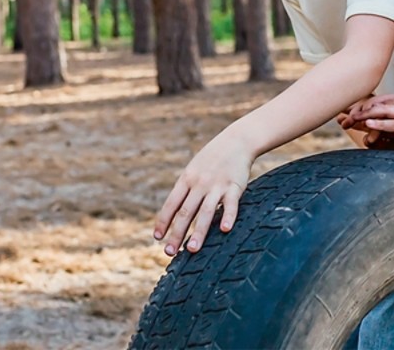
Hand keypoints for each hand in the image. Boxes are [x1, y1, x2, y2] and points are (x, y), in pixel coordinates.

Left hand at [153, 132, 252, 255]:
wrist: (236, 141)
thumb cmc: (212, 159)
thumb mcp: (194, 170)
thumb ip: (185, 190)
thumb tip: (174, 213)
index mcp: (186, 179)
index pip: (171, 204)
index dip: (163, 221)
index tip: (157, 238)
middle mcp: (199, 184)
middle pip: (185, 212)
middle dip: (177, 233)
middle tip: (169, 252)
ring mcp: (217, 185)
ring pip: (206, 212)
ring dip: (199, 232)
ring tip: (192, 249)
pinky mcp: (234, 186)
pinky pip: (231, 204)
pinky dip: (228, 216)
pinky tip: (224, 229)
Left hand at [349, 85, 393, 155]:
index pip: (386, 101)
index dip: (370, 105)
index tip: (355, 109)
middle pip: (382, 105)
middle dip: (363, 109)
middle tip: (348, 114)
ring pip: (385, 112)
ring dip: (367, 116)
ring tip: (352, 119)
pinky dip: (380, 123)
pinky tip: (369, 124)